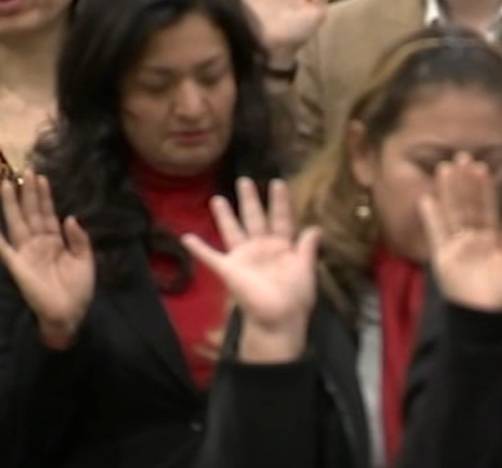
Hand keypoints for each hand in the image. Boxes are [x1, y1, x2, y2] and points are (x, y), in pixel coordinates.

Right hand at [0, 176, 95, 348]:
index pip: (48, 213)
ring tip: (7, 185)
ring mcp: (26, 253)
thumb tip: (69, 217)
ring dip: (12, 205)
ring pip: (17, 224)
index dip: (45, 196)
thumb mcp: (85, 260)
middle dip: (28, 193)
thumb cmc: (79, 289)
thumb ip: (79, 239)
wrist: (70, 314)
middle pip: (32, 213)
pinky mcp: (18, 267)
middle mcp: (39, 243)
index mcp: (56, 241)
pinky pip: (4, 250)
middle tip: (25, 171)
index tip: (41, 177)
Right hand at [184, 177, 322, 363]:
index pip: (281, 218)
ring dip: (225, 215)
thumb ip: (307, 248)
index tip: (277, 181)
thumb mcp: (305, 269)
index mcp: (282, 246)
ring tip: (217, 198)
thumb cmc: (295, 297)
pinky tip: (186, 237)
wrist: (278, 320)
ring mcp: (243, 257)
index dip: (280, 201)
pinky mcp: (229, 270)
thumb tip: (316, 227)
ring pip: (232, 230)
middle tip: (244, 180)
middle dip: (250, 200)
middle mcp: (261, 247)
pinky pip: (210, 257)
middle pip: (255, 218)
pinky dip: (198, 248)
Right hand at [419, 154, 501, 312]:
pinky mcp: (442, 258)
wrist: (489, 319)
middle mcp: (473, 239)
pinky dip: (431, 217)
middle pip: (467, 205)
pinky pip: (436, 234)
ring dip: (449, 192)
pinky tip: (427, 198)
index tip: (480, 166)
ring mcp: (457, 247)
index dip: (484, 188)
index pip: (487, 208)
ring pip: (452, 214)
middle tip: (461, 156)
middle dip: (464, 182)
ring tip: (445, 168)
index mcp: (493, 239)